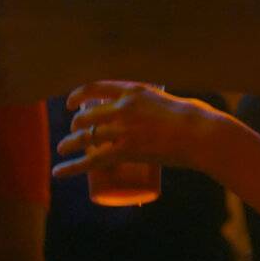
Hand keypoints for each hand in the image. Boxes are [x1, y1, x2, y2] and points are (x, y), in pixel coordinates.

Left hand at [52, 81, 225, 176]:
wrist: (201, 134)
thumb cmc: (194, 117)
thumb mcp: (167, 99)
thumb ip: (154, 103)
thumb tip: (153, 110)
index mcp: (134, 90)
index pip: (95, 88)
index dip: (78, 95)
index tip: (71, 103)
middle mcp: (124, 107)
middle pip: (87, 116)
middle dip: (76, 125)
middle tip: (73, 132)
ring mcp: (123, 129)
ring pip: (85, 137)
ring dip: (69, 144)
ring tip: (62, 149)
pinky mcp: (126, 151)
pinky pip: (91, 161)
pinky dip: (71, 168)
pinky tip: (58, 172)